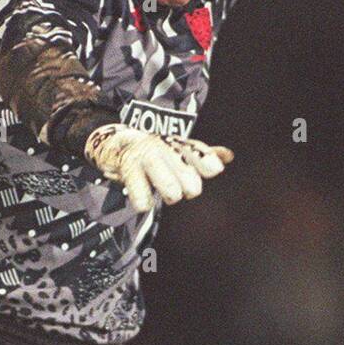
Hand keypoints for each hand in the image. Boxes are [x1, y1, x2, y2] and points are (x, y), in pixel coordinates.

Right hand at [84, 124, 233, 213]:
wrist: (114, 142)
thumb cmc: (153, 152)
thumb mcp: (177, 149)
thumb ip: (202, 154)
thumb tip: (229, 156)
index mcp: (178, 143)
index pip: (199, 153)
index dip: (207, 163)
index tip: (215, 170)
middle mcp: (164, 147)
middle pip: (187, 174)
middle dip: (189, 188)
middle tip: (181, 190)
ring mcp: (145, 157)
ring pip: (168, 184)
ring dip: (171, 193)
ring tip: (169, 195)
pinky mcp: (127, 168)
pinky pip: (141, 195)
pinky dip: (144, 201)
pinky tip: (144, 202)